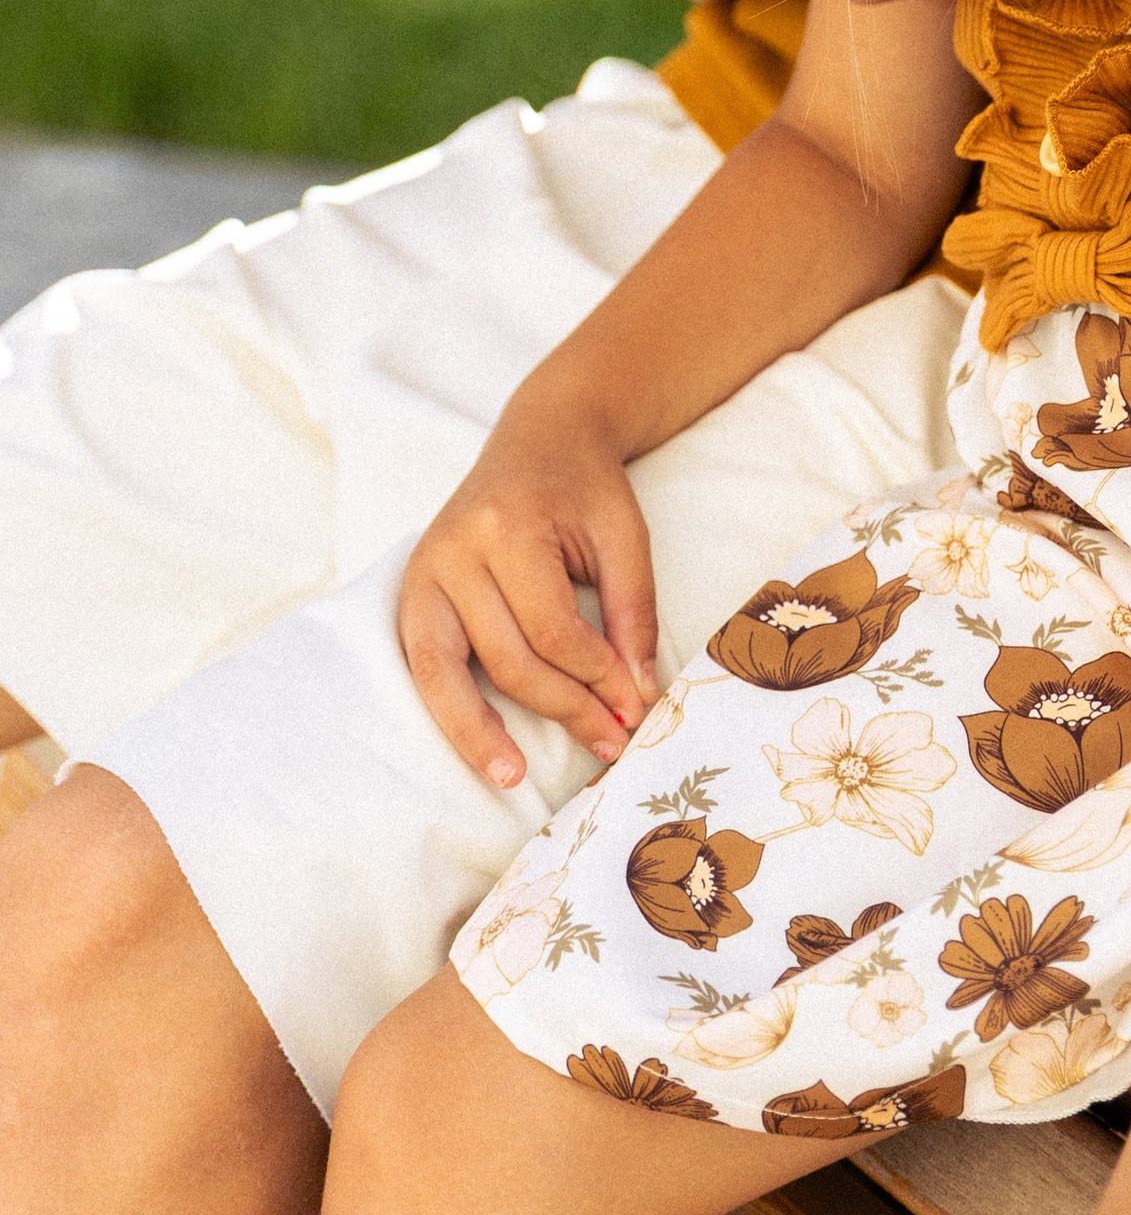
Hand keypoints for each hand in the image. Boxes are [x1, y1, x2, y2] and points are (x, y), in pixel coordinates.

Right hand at [397, 395, 659, 789]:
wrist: (540, 436)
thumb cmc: (585, 486)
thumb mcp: (625, 534)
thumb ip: (631, 611)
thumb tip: (635, 693)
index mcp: (508, 528)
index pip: (552, 629)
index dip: (596, 676)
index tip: (636, 708)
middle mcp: (454, 551)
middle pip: (506, 658)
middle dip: (563, 708)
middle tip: (610, 741)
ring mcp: (422, 572)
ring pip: (445, 672)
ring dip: (482, 734)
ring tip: (515, 777)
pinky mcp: (410, 591)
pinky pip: (422, 665)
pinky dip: (450, 712)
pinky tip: (483, 749)